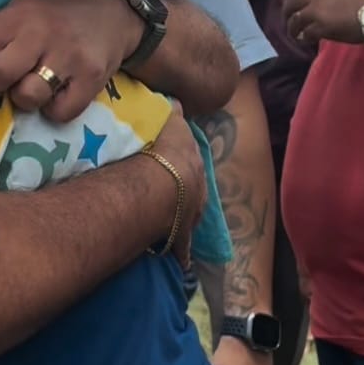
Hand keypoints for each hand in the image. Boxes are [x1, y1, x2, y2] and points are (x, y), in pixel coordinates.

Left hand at [0, 0, 143, 121]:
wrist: (118, 11)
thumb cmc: (59, 12)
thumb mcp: (25, 6)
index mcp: (19, 15)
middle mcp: (41, 35)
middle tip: (5, 78)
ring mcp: (68, 58)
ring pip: (27, 97)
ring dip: (25, 98)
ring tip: (35, 84)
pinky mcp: (91, 79)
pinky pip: (59, 112)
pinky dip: (53, 109)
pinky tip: (57, 94)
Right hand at [148, 109, 206, 267]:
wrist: (167, 183)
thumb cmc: (166, 151)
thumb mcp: (172, 124)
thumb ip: (174, 115)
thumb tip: (178, 102)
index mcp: (194, 166)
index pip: (192, 165)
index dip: (184, 166)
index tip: (177, 168)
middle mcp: (198, 192)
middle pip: (195, 193)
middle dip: (187, 194)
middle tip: (175, 195)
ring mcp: (190, 216)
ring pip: (189, 221)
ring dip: (182, 222)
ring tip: (172, 224)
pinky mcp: (180, 237)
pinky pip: (180, 248)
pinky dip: (180, 255)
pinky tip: (181, 262)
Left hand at [278, 0, 363, 45]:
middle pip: (289, 2)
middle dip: (286, 13)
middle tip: (290, 20)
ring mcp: (317, 10)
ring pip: (294, 20)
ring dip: (292, 28)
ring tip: (296, 34)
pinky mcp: (321, 27)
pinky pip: (305, 34)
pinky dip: (304, 38)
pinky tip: (308, 41)